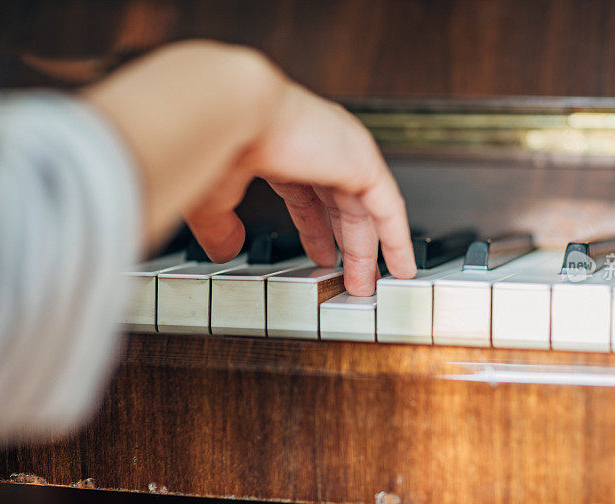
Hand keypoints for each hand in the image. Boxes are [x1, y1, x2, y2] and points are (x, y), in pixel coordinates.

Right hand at [84, 40, 415, 294]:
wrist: (230, 111)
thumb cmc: (213, 142)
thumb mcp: (216, 197)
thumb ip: (222, 227)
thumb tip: (224, 252)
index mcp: (283, 151)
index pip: (308, 197)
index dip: (316, 231)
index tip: (322, 258)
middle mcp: (317, 149)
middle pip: (341, 207)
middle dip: (347, 246)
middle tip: (353, 278)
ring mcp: (343, 153)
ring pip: (366, 210)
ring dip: (369, 250)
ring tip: (373, 283)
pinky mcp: (363, 162)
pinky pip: (389, 207)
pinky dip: (397, 237)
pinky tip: (401, 263)